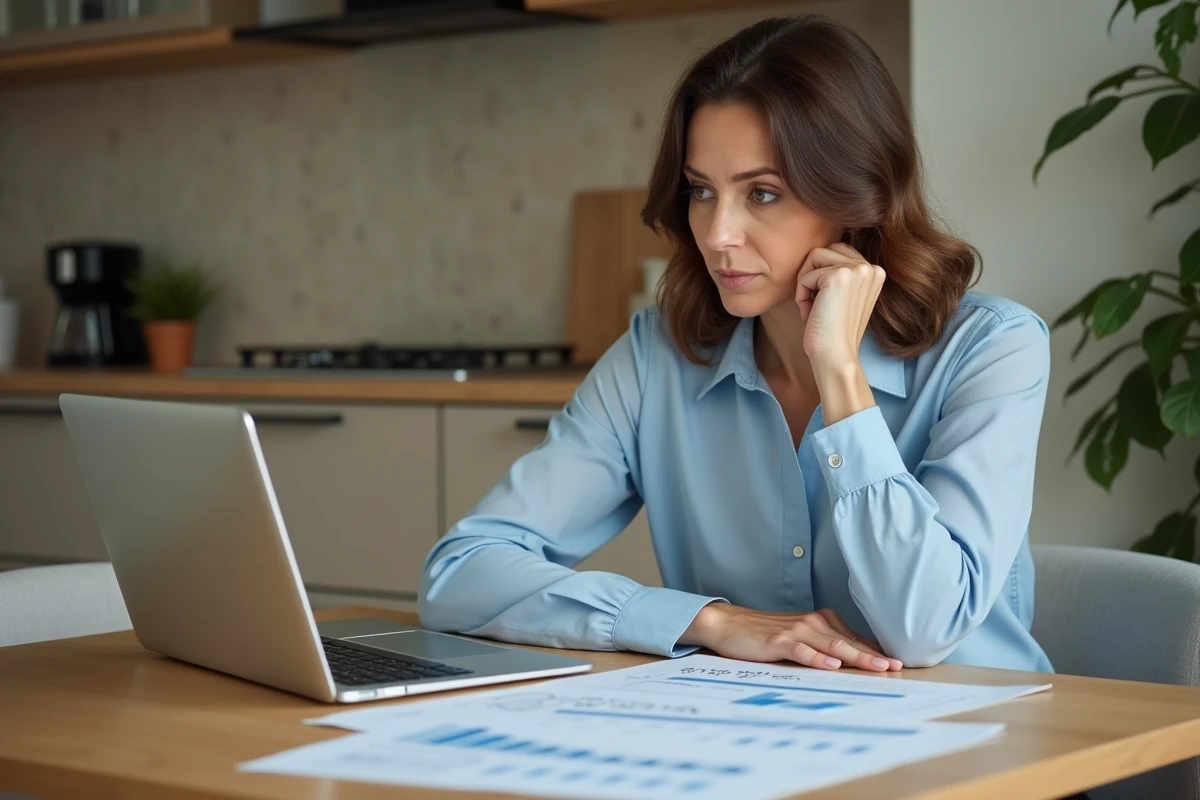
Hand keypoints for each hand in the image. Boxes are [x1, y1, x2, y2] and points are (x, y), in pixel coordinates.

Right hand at [680, 604, 902, 671]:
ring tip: (876, 667)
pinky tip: (831, 666)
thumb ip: (824, 645)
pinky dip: (818, 659)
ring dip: (855, 657)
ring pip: (831, 646)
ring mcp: (795, 631)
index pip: (853, 639)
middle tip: (895, 667)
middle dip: (873, 656)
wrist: (728, 625)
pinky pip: (802, 651)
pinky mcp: (778, 642)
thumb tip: (855, 659)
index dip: (875, 651)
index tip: (898, 663)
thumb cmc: (764, 634)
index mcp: (819, 621)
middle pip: (847, 642)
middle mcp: (811, 623)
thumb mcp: (798, 638)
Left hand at [794, 242, 885, 368]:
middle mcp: (870, 268)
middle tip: (813, 303)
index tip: (824, 302)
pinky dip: (801, 294)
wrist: (835, 356)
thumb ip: (842, 274)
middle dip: (812, 274)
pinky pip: (805, 275)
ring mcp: (856, 270)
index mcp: (875, 271)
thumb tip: (818, 253)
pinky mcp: (838, 277)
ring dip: (805, 282)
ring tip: (810, 307)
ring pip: (814, 257)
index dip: (821, 274)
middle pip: (825, 250)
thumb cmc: (834, 331)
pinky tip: (809, 313)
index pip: (838, 251)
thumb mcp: (845, 296)